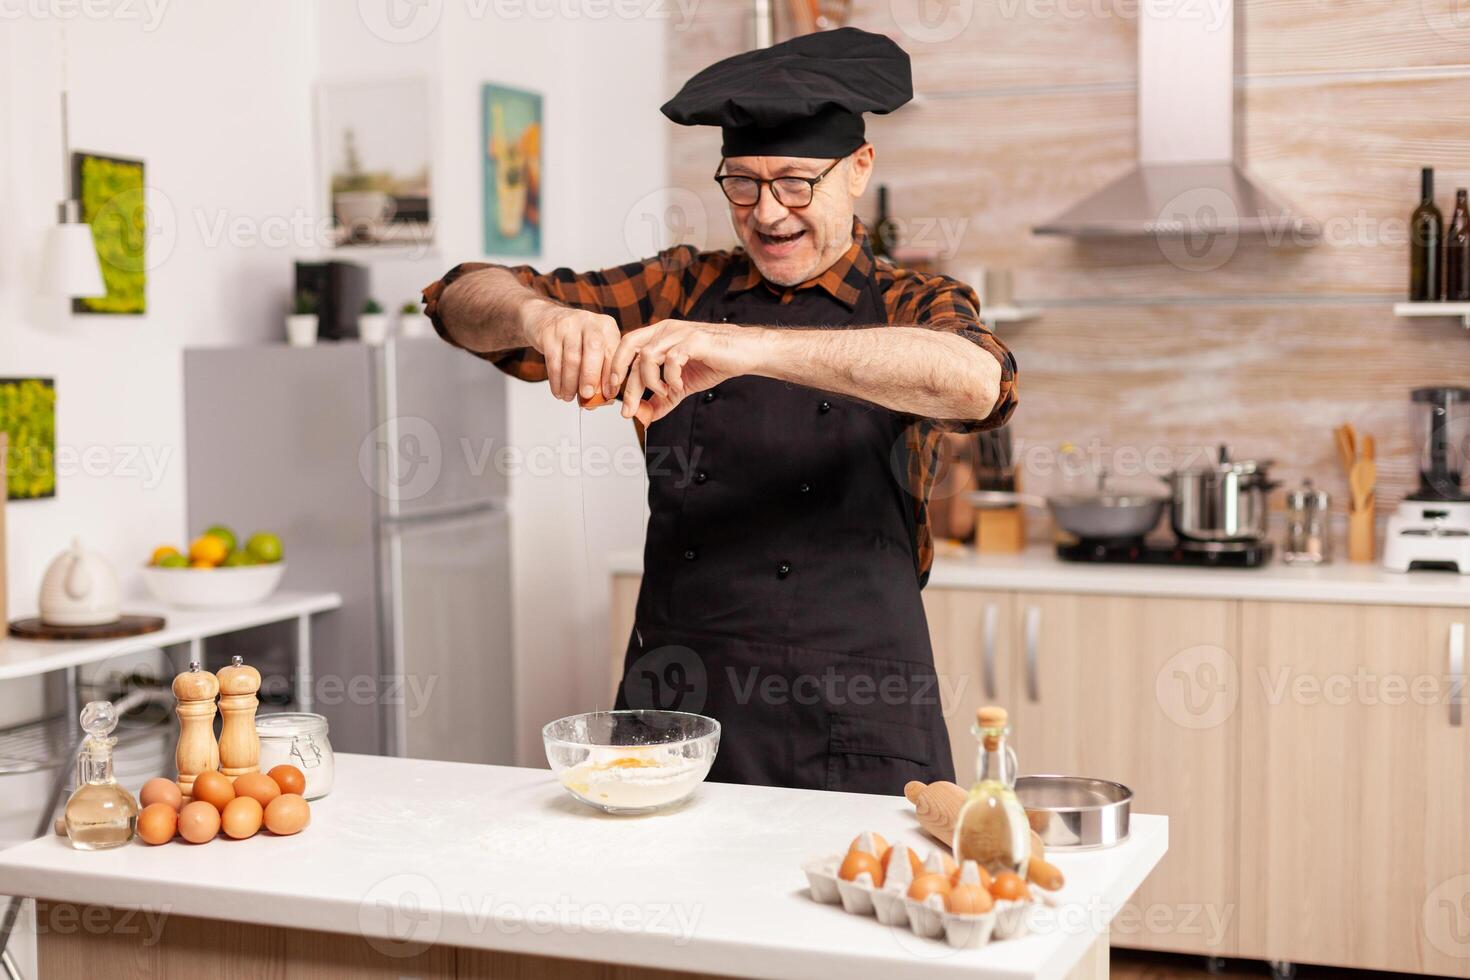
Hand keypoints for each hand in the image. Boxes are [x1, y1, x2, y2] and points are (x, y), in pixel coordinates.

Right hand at [524, 301, 621, 402]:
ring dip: (570, 382)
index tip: (608, 395)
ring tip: (568, 397)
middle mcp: (590, 322)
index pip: (613, 352)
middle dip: (591, 375)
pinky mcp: (549, 332)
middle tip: (587, 395)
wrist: (546, 318)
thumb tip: (605, 399)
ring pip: (572, 357)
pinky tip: (558, 391)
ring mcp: (568, 325)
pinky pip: (553, 359)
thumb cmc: (576, 339)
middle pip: (594, 349)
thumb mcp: (594, 349)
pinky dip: (556, 379)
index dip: (611, 375)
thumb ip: (602, 372)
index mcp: (607, 327)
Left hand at [607, 319, 765, 423]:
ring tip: (664, 392)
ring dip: (651, 381)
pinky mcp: (694, 340)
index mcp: (658, 336)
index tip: (611, 394)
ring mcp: (679, 333)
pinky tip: (680, 385)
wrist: (744, 353)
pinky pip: (672, 359)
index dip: (614, 370)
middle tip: (629, 409)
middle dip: (627, 385)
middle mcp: (665, 330)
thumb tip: (645, 417)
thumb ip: (662, 399)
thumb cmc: (714, 362)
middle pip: (632, 354)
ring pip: (647, 356)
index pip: (626, 349)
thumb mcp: (682, 385)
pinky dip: (671, 377)